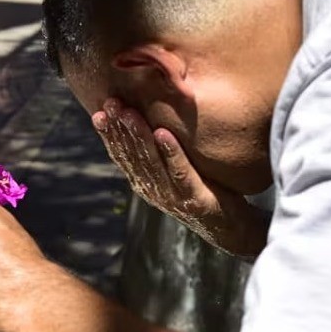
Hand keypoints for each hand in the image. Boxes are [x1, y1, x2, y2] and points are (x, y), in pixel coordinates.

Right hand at [94, 98, 268, 256]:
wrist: (231, 227)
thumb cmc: (202, 190)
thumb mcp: (172, 171)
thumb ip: (157, 152)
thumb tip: (144, 114)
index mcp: (143, 183)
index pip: (120, 156)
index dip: (108, 135)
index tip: (99, 111)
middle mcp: (152, 190)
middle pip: (132, 157)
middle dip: (119, 129)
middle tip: (111, 104)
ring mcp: (172, 196)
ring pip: (151, 163)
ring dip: (139, 137)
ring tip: (131, 114)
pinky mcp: (193, 198)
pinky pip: (180, 172)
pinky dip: (171, 153)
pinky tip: (163, 134)